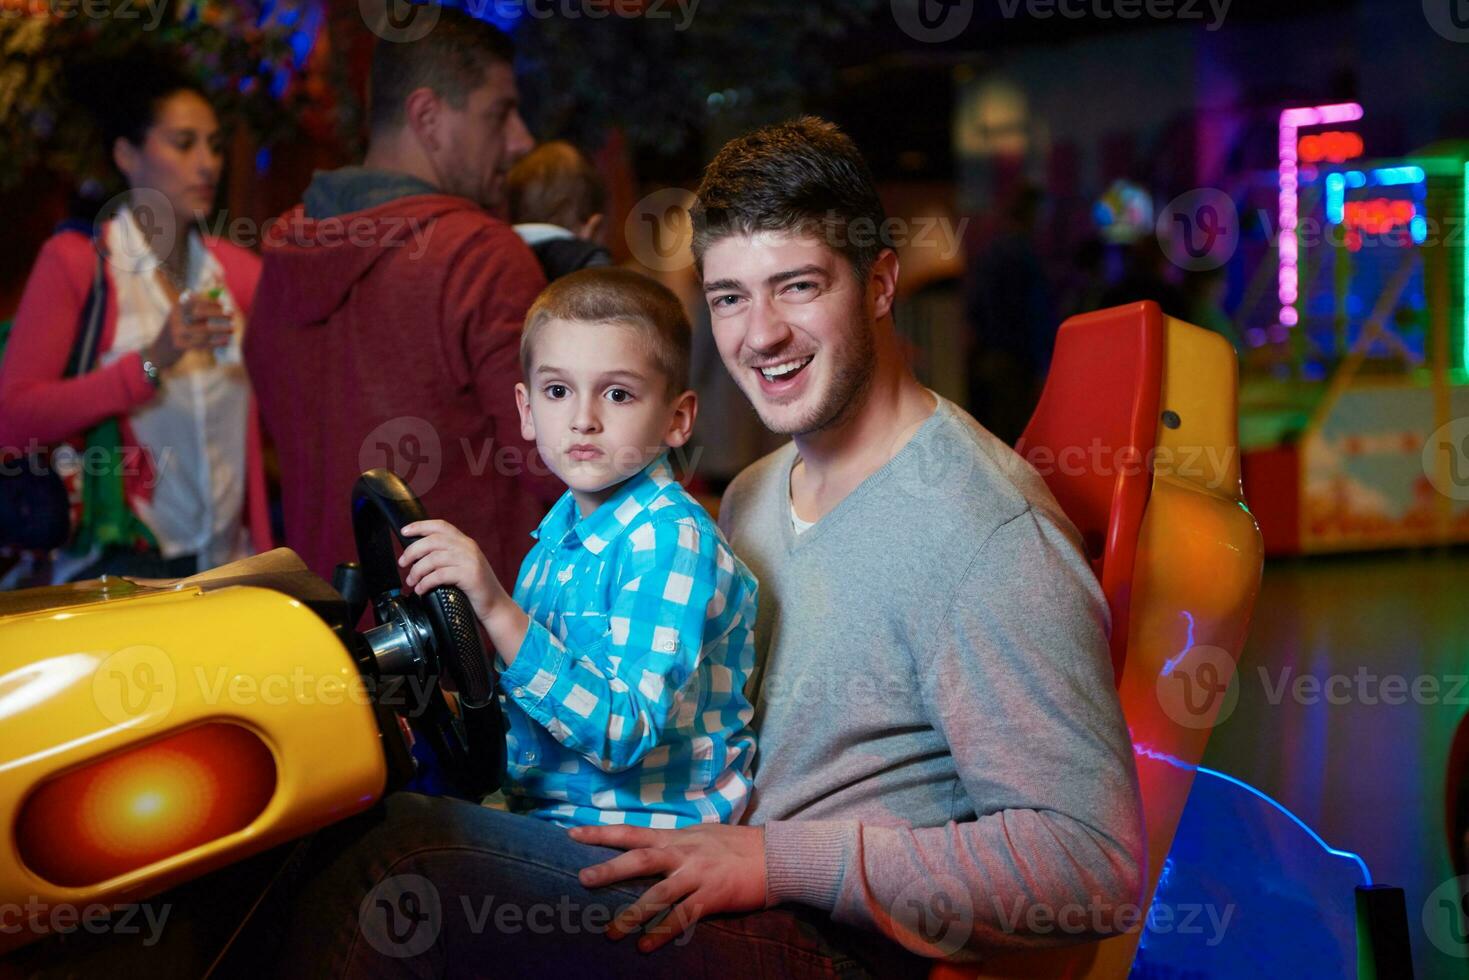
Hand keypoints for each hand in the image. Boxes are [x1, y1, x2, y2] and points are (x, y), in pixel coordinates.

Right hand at [144, 291, 232, 368]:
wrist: (160, 351)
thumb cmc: (180, 331)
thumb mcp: (186, 317)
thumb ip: (201, 309)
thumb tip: (221, 299)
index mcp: (177, 308)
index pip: (194, 300)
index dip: (209, 301)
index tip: (223, 303)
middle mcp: (175, 318)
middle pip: (200, 313)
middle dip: (218, 313)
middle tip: (232, 314)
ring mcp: (177, 332)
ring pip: (203, 330)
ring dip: (221, 329)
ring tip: (233, 329)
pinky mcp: (180, 346)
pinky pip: (202, 344)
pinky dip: (216, 342)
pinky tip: (226, 341)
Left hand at [397, 519, 505, 620]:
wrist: (496, 607)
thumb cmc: (474, 590)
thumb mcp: (462, 566)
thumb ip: (446, 556)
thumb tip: (417, 555)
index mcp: (465, 543)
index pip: (440, 526)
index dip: (420, 526)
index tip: (404, 532)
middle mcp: (468, 548)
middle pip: (433, 541)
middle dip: (413, 551)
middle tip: (403, 563)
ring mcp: (470, 561)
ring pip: (433, 558)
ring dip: (417, 570)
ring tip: (412, 581)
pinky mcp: (470, 576)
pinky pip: (439, 575)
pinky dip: (425, 583)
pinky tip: (421, 590)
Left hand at [570, 824, 767, 951]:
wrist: (775, 855)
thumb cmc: (737, 845)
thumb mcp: (702, 834)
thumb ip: (676, 842)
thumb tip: (651, 846)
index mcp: (677, 837)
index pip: (632, 832)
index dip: (602, 833)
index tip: (572, 834)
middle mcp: (683, 853)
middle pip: (639, 859)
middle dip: (609, 870)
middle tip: (582, 881)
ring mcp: (697, 875)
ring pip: (658, 895)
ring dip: (632, 915)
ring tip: (610, 933)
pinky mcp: (712, 897)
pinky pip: (683, 917)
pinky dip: (663, 932)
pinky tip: (646, 947)